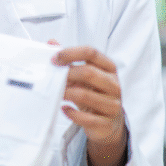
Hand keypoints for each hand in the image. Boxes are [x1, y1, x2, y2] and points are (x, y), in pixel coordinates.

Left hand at [52, 45, 128, 165]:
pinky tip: (64, 108)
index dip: (70, 53)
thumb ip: (69, 59)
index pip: (91, 52)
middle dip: (67, 74)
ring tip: (57, 93)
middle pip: (89, 73)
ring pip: (85, 95)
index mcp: (109, 68)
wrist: (108, 123)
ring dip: (66, 93)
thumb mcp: (85, 75)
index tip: (54, 58)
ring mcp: (112, 104)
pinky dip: (72, 113)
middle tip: (53, 78)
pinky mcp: (107, 122)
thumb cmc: (95, 94)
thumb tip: (51, 43)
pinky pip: (86, 118)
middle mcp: (114, 85)